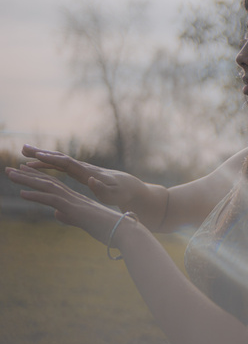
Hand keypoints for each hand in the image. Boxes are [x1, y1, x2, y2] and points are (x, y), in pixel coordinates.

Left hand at [5, 164, 122, 245]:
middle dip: (27, 175)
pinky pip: (52, 199)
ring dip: (27, 179)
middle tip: (9, 169)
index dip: (38, 178)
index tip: (23, 172)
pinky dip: (36, 195)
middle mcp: (74, 197)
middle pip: (47, 181)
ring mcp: (74, 201)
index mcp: (76, 200)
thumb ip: (69, 216)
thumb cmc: (108, 230)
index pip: (54, 186)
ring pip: (47, 186)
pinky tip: (22, 193)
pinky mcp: (74, 209)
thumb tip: (56, 213)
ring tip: (10, 174)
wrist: (124, 232)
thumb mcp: (83, 222)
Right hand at [22, 144, 145, 210]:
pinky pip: (60, 166)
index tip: (38, 155)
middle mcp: (83, 168)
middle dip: (42, 153)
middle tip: (23, 149)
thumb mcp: (113, 194)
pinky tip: (36, 165)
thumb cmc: (121, 193)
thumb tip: (90, 180)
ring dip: (41, 156)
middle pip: (60, 158)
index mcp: (88, 173)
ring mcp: (81, 169)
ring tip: (23, 153)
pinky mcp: (80, 172)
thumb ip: (101, 189)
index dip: (53, 160)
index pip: (68, 164)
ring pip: (58, 160)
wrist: (129, 186)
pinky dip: (47, 164)